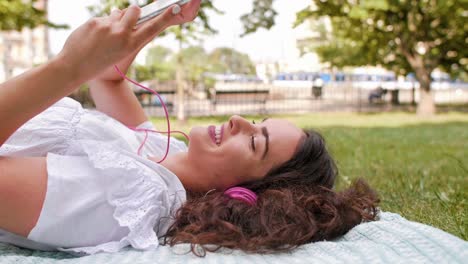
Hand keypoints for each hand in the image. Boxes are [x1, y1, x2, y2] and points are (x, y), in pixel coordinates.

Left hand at [58, 0, 200, 82]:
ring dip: (115, 19)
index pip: (152, 27)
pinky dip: (100, 25)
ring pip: (117, 12)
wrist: (74, 67)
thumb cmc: (99, 62)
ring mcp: (108, 27)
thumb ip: (127, 35)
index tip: (175, 6)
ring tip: (104, 35)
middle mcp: (122, 34)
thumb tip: (130, 15)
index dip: (165, 17)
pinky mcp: (95, 22)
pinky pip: (103, 18)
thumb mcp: (120, 52)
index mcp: (131, 45)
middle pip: (135, 10)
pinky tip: (92, 37)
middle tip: (126, 20)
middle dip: (133, 11)